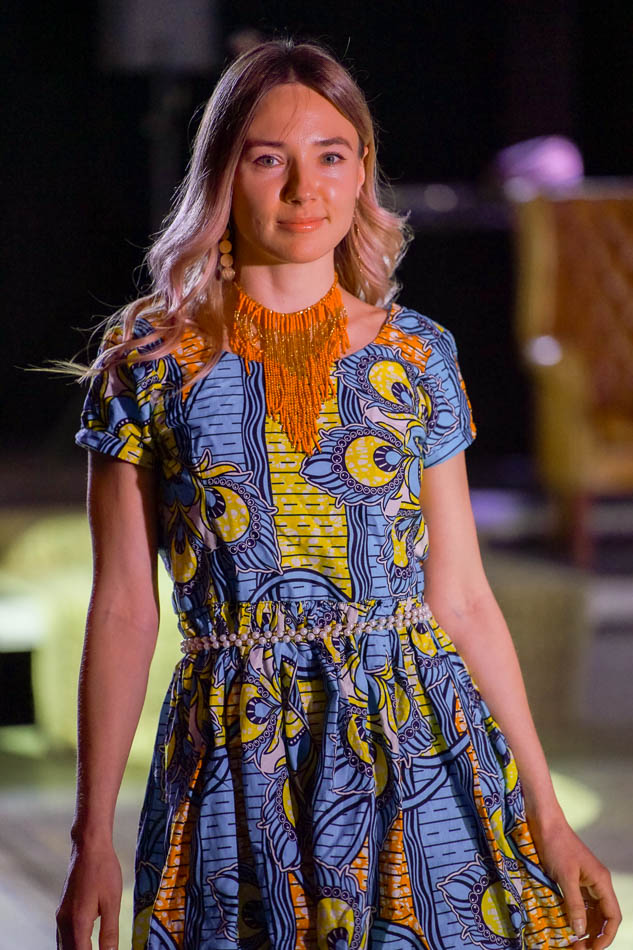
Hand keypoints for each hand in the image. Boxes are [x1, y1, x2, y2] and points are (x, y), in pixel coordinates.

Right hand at [55, 842, 122, 949]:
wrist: (88, 846)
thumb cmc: (103, 870)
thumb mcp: (112, 902)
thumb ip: (110, 932)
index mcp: (77, 923)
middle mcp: (64, 923)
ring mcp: (60, 917)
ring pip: (64, 947)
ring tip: (94, 948)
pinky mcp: (62, 912)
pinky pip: (64, 938)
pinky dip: (73, 946)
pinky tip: (85, 946)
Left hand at [528, 813, 620, 948]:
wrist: (544, 822)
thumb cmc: (556, 845)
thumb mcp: (564, 877)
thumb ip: (573, 904)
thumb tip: (580, 931)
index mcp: (601, 881)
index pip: (612, 915)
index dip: (605, 935)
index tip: (592, 949)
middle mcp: (596, 883)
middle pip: (602, 916)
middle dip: (593, 935)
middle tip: (578, 949)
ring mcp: (584, 881)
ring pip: (590, 911)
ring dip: (583, 927)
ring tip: (571, 942)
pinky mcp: (571, 879)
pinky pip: (577, 903)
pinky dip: (573, 915)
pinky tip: (564, 925)